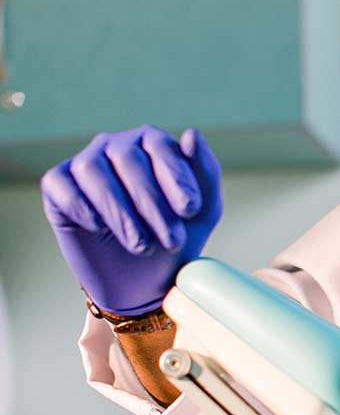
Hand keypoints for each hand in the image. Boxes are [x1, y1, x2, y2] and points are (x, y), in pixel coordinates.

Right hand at [41, 125, 222, 315]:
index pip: (160, 146)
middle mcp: (116, 146)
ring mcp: (85, 164)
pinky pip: (61, 185)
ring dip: (121, 212)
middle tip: (171, 241)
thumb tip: (191, 134)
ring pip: (93, 170)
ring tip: (141, 245)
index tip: (190, 212)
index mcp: (152, 143)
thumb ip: (206, 170)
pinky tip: (100, 228)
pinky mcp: (58, 187)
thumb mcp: (204, 209)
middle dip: (153, 203)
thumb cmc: (176, 237)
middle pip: (128, 159)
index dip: (176, 178)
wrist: (143, 281)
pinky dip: (82, 207)